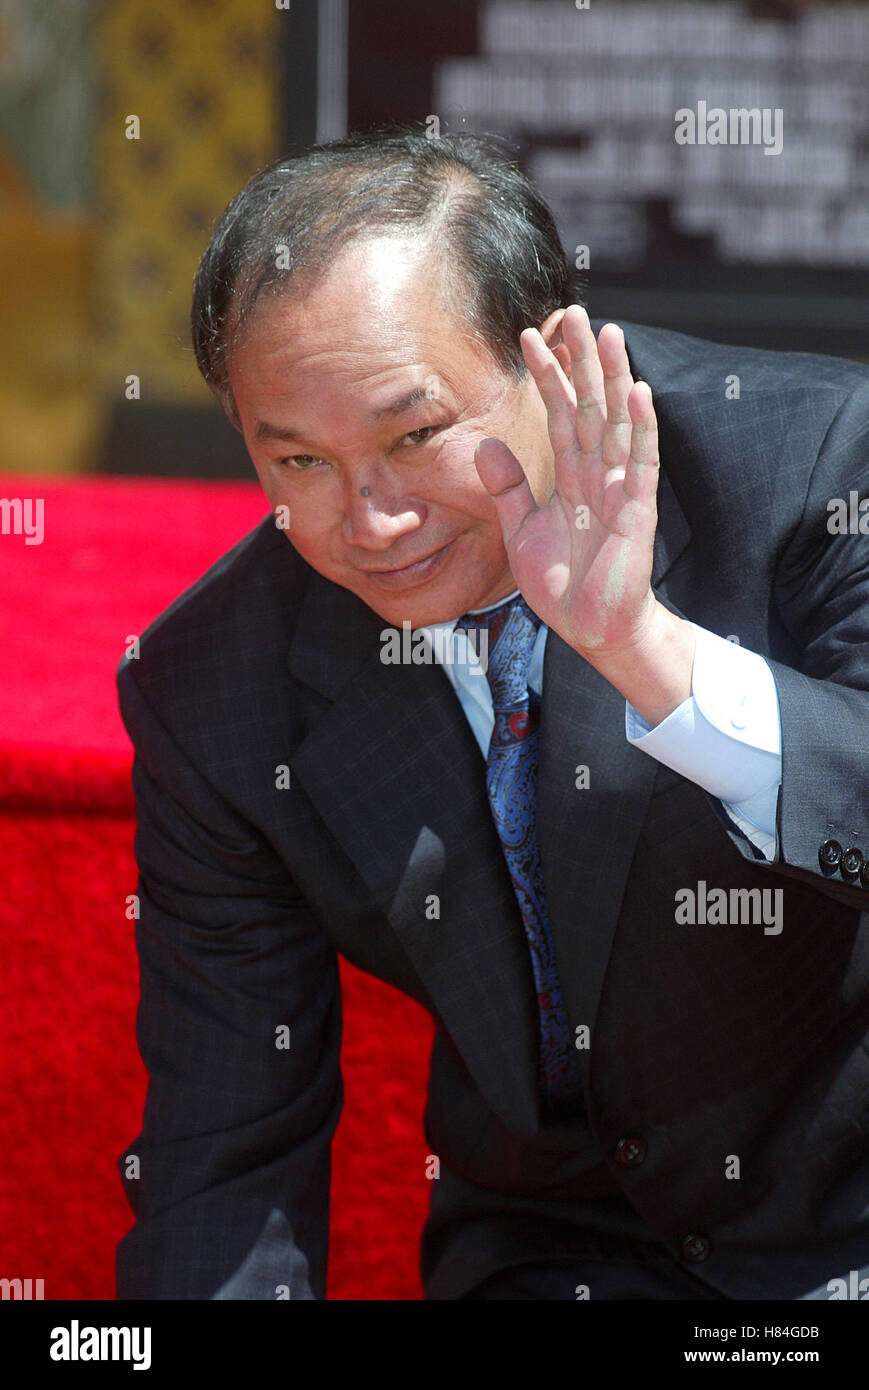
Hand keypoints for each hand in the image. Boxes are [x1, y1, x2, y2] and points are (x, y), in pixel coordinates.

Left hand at [476, 305, 694, 724]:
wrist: (592, 629)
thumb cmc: (562, 583)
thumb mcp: (520, 531)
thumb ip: (506, 488)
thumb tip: (485, 445)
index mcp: (570, 476)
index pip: (558, 413)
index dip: (547, 374)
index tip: (532, 334)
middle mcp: (597, 473)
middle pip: (590, 405)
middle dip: (584, 359)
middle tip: (578, 311)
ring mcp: (620, 488)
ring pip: (617, 422)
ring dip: (615, 378)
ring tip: (612, 334)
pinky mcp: (637, 510)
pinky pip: (640, 462)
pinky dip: (640, 428)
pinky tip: (639, 393)